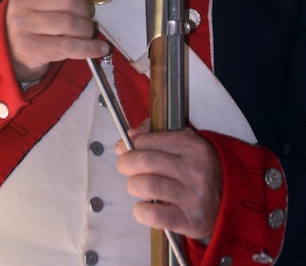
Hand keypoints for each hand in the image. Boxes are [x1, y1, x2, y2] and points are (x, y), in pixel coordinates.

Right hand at [6, 0, 109, 81]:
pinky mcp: (30, 47)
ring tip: (87, 32)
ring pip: (70, 24)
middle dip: (86, 10)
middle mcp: (22, 1)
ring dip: (87, 30)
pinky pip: (69, 46)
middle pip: (68, 0)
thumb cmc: (35, 17)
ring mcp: (23, 25)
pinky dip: (89, 47)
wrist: (11, 47)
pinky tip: (100, 48)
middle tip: (88, 17)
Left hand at [116, 121, 221, 239]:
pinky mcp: (190, 221)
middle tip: (124, 166)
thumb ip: (156, 134)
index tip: (125, 148)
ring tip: (137, 185)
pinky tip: (142, 206)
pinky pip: (155, 216)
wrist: (231, 200)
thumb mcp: (186, 143)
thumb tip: (130, 136)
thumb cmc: (201, 169)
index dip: (132, 144)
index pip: (151, 140)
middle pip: (145, 161)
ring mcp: (193, 197)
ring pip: (147, 186)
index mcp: (193, 147)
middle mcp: (195, 171)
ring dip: (134, 185)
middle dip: (126, 163)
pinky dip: (141, 211)